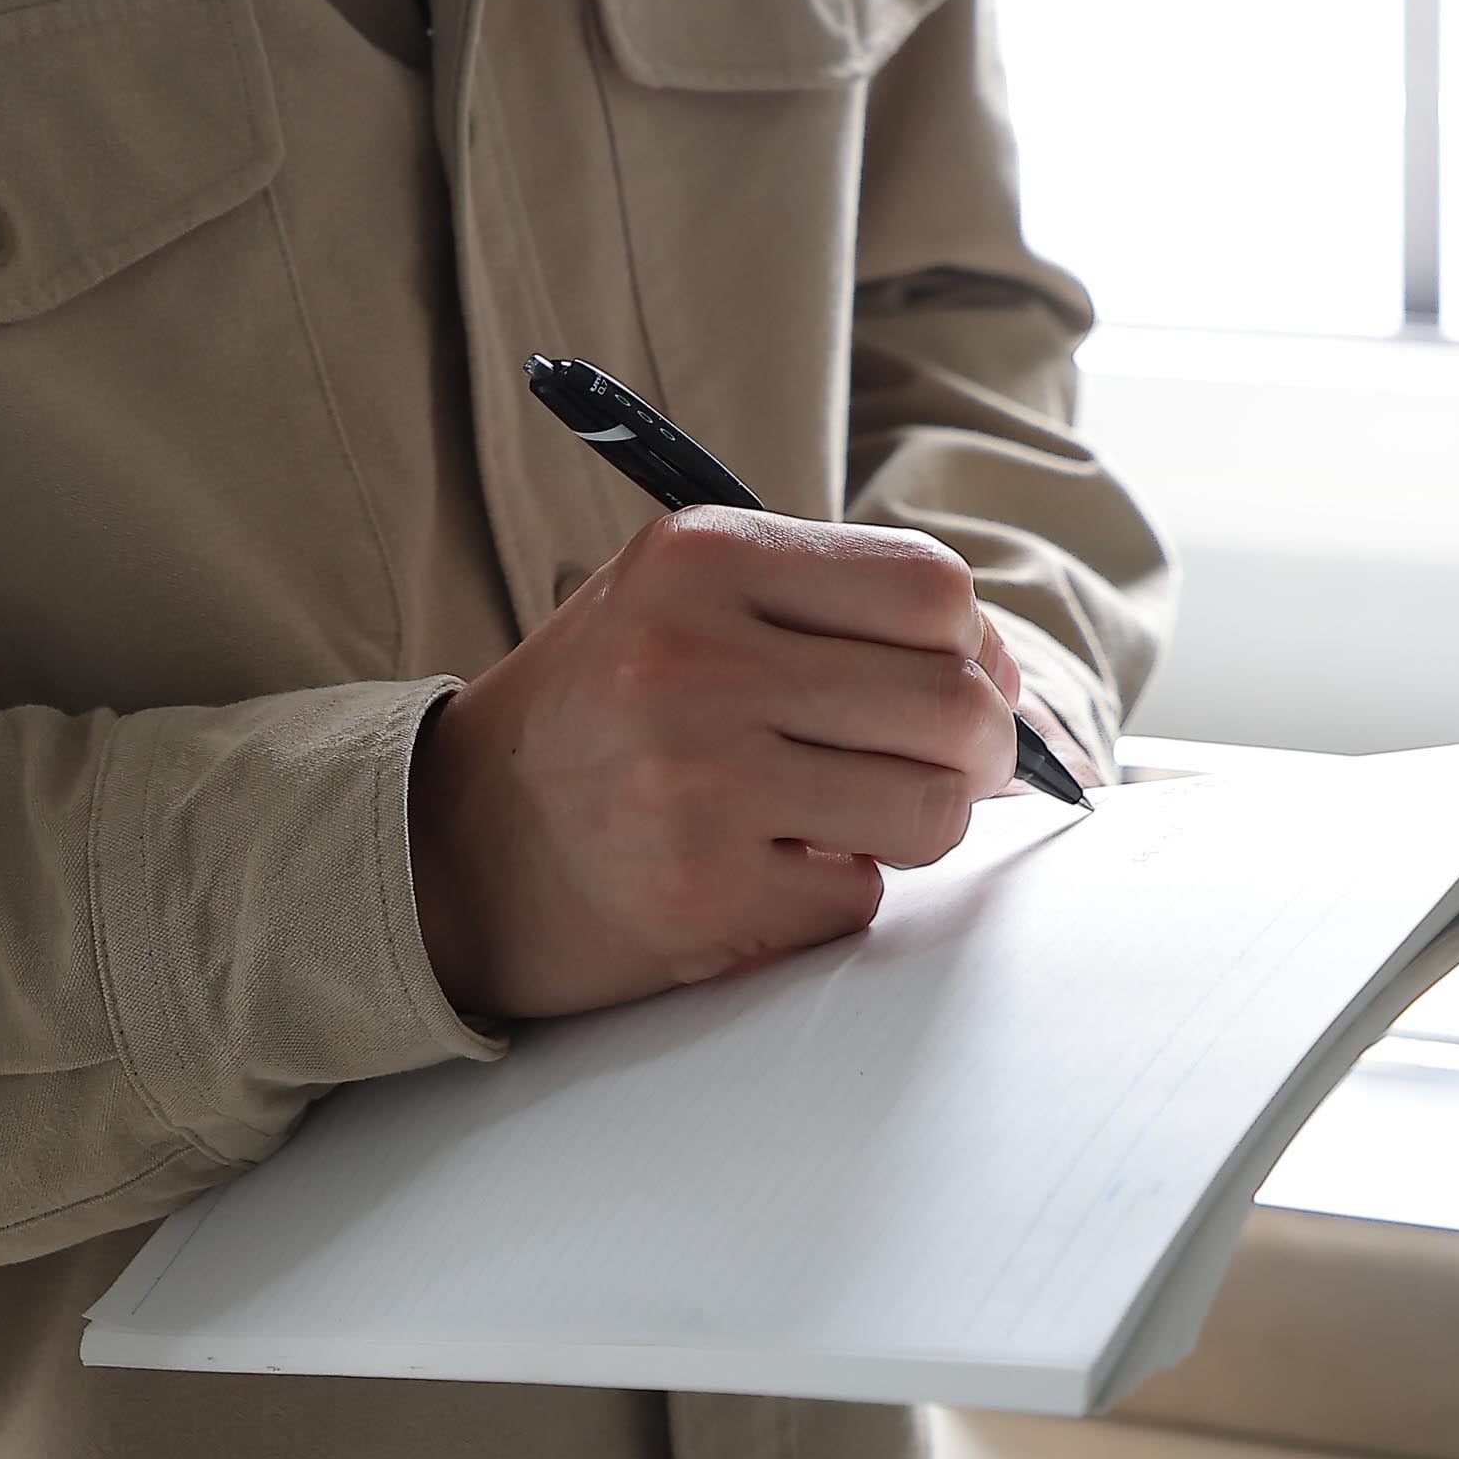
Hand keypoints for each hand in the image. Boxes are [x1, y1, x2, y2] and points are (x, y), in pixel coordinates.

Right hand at [408, 512, 1021, 1022]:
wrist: (456, 842)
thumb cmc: (600, 709)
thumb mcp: (684, 601)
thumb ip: (828, 606)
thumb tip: (1002, 673)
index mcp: (700, 558)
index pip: (930, 587)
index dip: (972, 645)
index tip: (961, 677)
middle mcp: (695, 657)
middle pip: (952, 702)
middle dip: (977, 747)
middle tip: (946, 764)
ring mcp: (696, 782)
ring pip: (930, 810)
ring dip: (916, 825)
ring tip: (854, 816)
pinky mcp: (701, 894)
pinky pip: (859, 900)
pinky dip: (834, 893)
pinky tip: (770, 868)